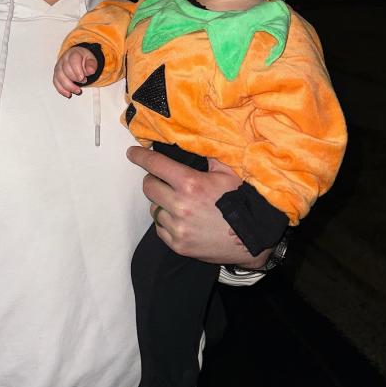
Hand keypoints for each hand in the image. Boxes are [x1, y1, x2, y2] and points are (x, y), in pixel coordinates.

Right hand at [53, 47, 97, 96]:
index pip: (73, 61)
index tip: (82, 78)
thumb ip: (91, 65)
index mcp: (73, 54)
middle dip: (74, 79)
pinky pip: (56, 82)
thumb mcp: (91, 59)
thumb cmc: (83, 59)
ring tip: (77, 90)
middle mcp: (64, 60)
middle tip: (83, 82)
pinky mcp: (56, 74)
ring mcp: (59, 67)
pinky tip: (68, 94)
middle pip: (65, 70)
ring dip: (68, 86)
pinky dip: (61, 90)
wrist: (77, 57)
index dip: (77, 71)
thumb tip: (91, 70)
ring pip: (59, 77)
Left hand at [127, 145, 271, 266]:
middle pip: (148, 187)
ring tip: (179, 203)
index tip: (132, 154)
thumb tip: (193, 140)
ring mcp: (178, 228)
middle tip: (163, 180)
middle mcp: (180, 206)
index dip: (140, 157)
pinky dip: (166, 223)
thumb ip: (208, 156)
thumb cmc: (242, 201)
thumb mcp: (228, 172)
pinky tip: (182, 220)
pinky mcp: (179, 246)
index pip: (155, 164)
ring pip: (154, 209)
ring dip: (161, 203)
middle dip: (153, 180)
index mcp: (190, 184)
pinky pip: (160, 229)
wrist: (253, 238)